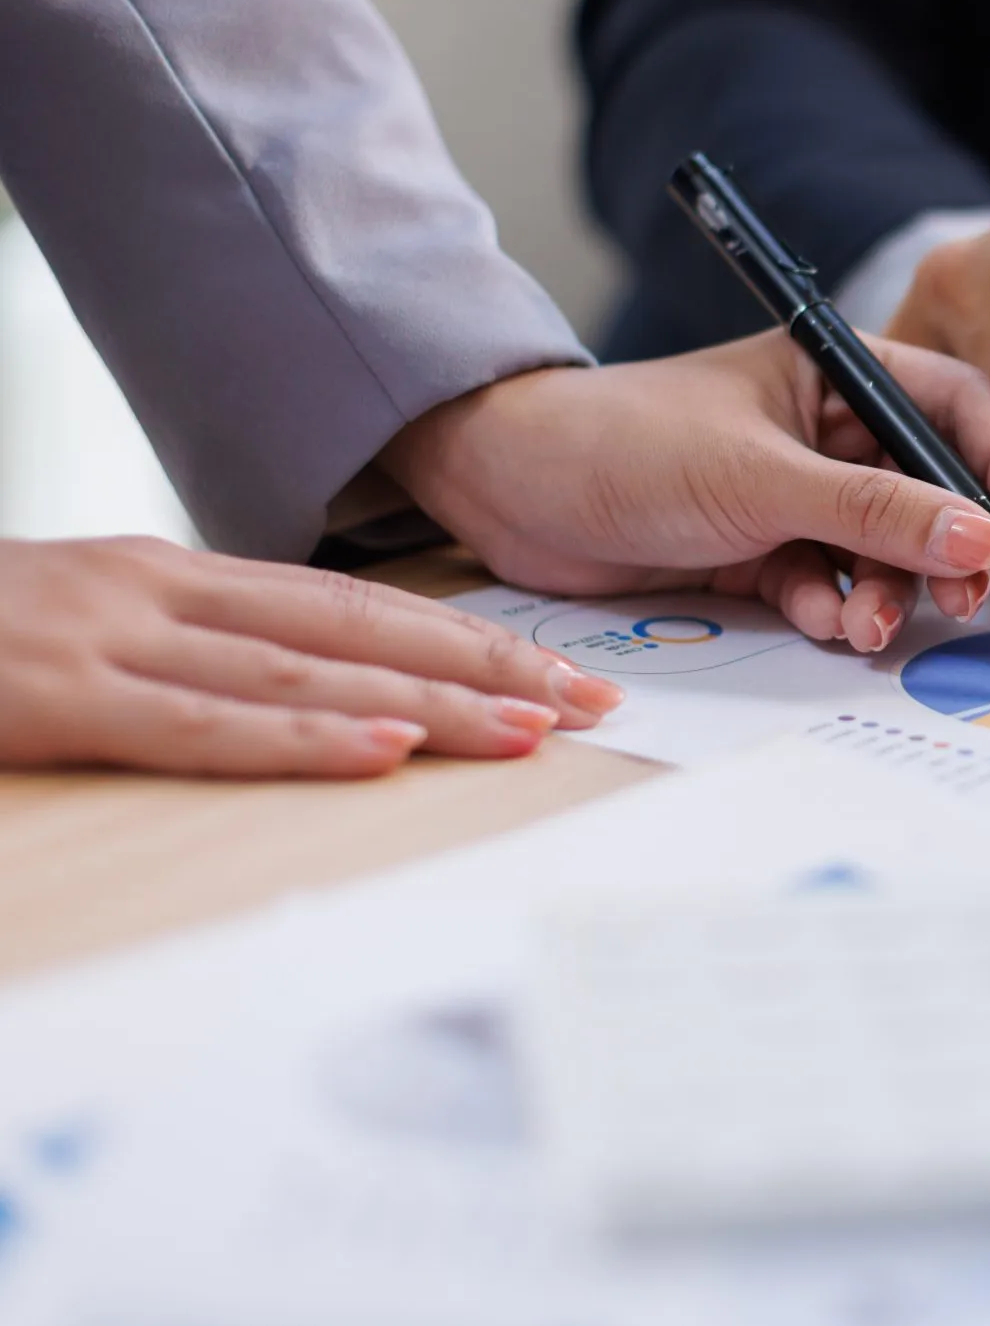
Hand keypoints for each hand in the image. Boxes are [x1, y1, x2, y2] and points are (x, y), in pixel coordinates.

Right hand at [0, 537, 625, 778]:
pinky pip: (201, 723)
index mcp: (175, 578)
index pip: (359, 606)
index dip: (469, 636)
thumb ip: (188, 656)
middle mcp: (161, 591)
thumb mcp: (88, 632)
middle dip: (489, 664)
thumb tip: (303, 695)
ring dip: (431, 702)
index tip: (562, 671)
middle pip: (363, 628)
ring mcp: (109, 636)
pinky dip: (300, 737)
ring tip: (532, 727)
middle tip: (596, 698)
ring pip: (307, 674)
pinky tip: (383, 747)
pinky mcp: (56, 691)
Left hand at [381, 329, 989, 653]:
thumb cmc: (625, 443)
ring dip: (890, 593)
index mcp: (843, 373)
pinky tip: (819, 622)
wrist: (507, 492)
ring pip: (888, 553)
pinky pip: (835, 588)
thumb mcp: (761, 477)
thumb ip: (877, 513)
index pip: (960, 410)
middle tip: (962, 601)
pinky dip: (835, 611)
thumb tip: (987, 540)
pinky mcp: (770, 553)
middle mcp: (836, 431)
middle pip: (937, 492)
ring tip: (867, 625)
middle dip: (952, 550)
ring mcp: (804, 495)